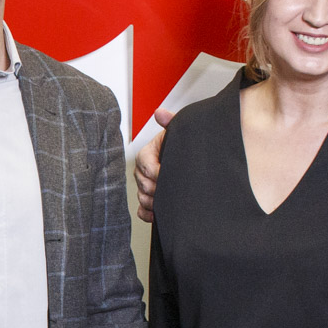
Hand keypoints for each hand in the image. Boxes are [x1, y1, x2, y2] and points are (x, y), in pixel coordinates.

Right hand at [133, 108, 172, 223]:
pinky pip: (141, 210)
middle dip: (158, 189)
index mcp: (147, 154)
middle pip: (143, 184)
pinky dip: (148, 214)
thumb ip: (170, 122)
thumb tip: (160, 112)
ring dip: (154, 202)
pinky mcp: (147, 200)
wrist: (187, 159)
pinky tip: (158, 215)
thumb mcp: (177, 133)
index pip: (146, 166)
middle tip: (174, 190)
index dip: (158, 173)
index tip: (171, 175)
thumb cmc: (179, 146)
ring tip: (168, 202)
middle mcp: (142, 171)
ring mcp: (144, 186)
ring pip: (142, 197)